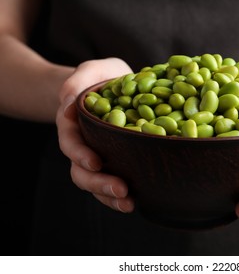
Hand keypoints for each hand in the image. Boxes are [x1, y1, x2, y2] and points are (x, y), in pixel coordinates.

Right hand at [56, 57, 134, 212]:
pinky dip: (119, 196)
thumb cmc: (102, 78)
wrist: (112, 89)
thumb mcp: (93, 70)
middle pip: (81, 171)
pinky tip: (136, 201)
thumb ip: (79, 79)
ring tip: (129, 203)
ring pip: (95, 183)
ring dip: (109, 196)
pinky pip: (111, 184)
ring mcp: (98, 157)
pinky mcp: (114, 164)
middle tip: (122, 190)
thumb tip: (68, 104)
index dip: (81, 154)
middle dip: (99, 183)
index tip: (97, 162)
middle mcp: (83, 145)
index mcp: (74, 124)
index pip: (71, 142)